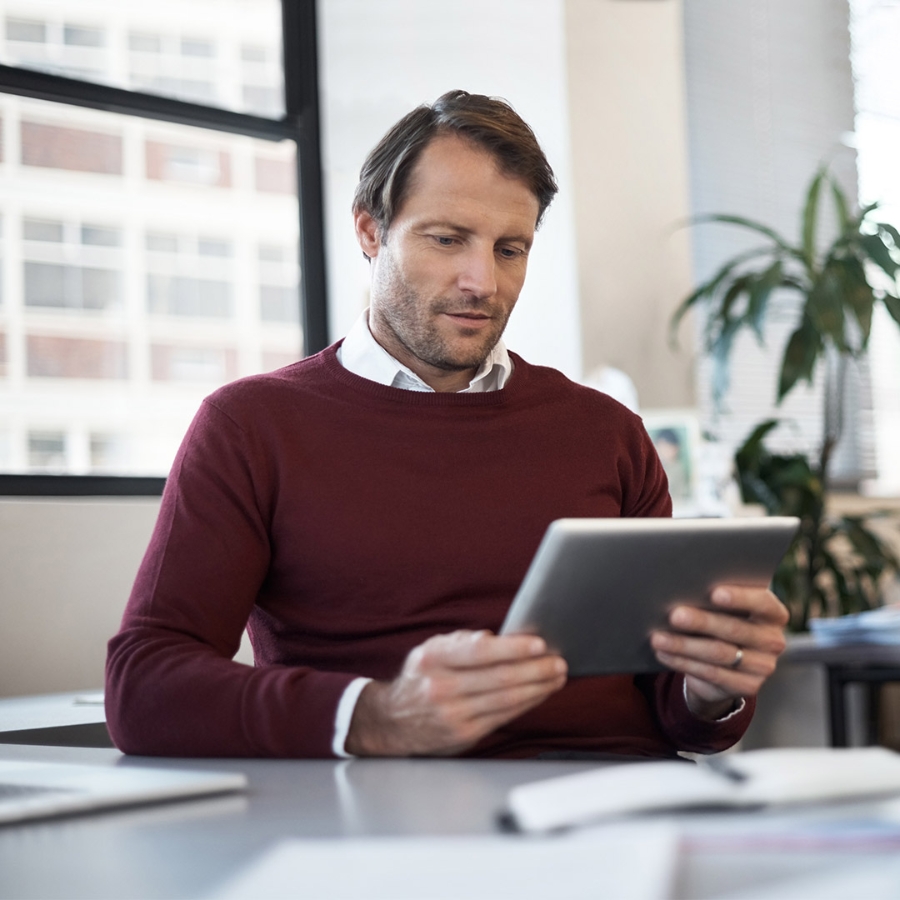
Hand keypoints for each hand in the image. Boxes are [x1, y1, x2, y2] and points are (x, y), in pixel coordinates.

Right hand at [344, 630, 566, 755]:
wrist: (391, 721)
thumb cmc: (421, 677)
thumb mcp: (432, 650)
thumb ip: (463, 642)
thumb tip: (500, 638)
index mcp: (434, 659)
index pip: (480, 652)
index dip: (513, 648)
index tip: (539, 644)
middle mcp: (442, 688)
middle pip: (500, 678)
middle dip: (536, 669)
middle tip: (558, 662)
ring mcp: (453, 714)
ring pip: (507, 700)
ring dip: (538, 688)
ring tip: (557, 677)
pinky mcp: (464, 734)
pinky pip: (504, 717)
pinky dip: (526, 704)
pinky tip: (540, 694)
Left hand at [650, 586, 787, 720]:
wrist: (726, 661)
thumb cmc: (722, 619)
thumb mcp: (725, 608)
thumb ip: (714, 597)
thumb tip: (682, 587)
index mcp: (773, 613)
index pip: (762, 603)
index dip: (740, 598)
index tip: (714, 593)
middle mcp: (773, 640)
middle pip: (735, 629)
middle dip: (701, 622)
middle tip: (674, 615)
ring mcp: (763, 666)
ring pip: (719, 653)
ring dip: (684, 645)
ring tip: (658, 637)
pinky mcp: (748, 686)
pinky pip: (712, 673)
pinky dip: (683, 662)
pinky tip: (664, 653)